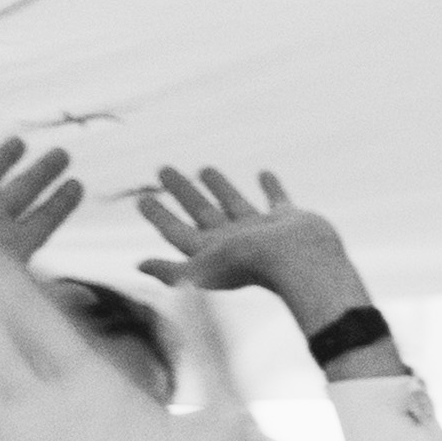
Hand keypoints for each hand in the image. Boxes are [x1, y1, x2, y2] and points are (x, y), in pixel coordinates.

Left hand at [131, 165, 373, 327]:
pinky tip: (262, 173)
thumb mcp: (200, 271)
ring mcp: (263, 230)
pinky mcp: (289, 220)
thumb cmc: (251, 268)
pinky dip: (270, 186)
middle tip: (163, 169)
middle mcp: (235, 242)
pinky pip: (276, 198)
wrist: (303, 262)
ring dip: (219, 186)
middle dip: (181, 192)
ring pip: (234, 203)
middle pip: (200, 212)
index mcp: (212, 253)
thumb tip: (138, 266)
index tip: (141, 199)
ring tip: (204, 168)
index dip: (158, 216)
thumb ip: (169, 272)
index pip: (177, 232)